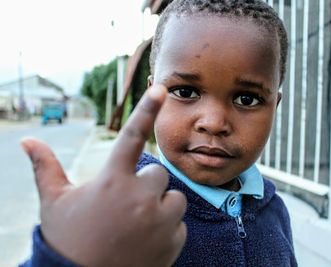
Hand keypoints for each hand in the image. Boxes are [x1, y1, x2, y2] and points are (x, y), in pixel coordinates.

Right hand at [21, 85, 186, 266]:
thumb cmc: (67, 240)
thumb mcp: (55, 202)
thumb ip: (45, 168)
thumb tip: (27, 140)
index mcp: (112, 180)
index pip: (132, 136)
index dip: (146, 109)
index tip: (161, 88)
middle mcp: (140, 196)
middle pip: (158, 174)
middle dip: (145, 185)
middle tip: (125, 205)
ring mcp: (160, 220)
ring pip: (174, 198)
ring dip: (160, 207)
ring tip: (136, 225)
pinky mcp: (174, 242)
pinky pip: (179, 224)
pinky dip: (167, 230)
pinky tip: (145, 243)